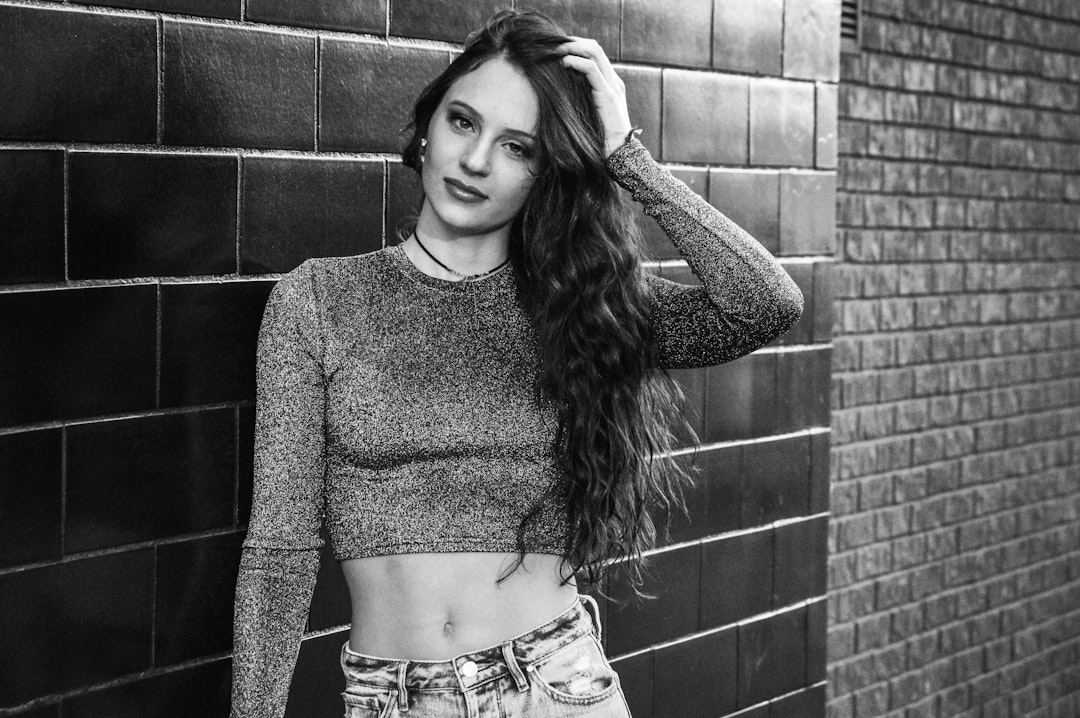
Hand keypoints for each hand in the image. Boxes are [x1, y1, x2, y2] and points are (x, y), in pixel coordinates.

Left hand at [558, 38, 632, 158]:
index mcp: (610, 84)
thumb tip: (560, 92)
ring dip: (573, 47)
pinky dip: (576, 61)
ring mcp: (613, 86)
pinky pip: (592, 69)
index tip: (558, 49)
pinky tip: (564, 62)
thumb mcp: (588, 113)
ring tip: (556, 50)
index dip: (576, 47)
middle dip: (573, 42)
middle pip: (594, 48)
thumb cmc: (600, 138)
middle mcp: (614, 81)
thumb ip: (580, 99)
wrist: (618, 154)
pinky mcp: (608, 94)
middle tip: (554, 45)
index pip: (595, 54)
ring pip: (594, 52)